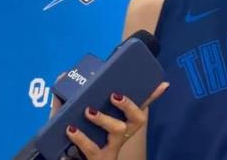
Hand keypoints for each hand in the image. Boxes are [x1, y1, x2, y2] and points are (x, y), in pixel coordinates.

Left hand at [49, 72, 168, 159]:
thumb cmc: (80, 136)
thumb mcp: (77, 115)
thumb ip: (71, 98)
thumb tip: (63, 75)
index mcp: (122, 121)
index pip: (141, 105)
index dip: (154, 95)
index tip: (163, 83)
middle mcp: (122, 132)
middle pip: (138, 118)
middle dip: (129, 105)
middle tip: (114, 95)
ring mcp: (112, 145)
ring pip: (118, 129)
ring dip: (104, 118)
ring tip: (88, 111)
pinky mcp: (99, 157)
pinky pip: (92, 147)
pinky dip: (81, 138)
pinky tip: (71, 129)